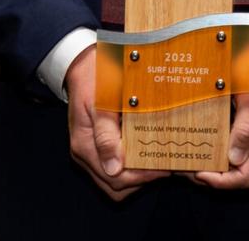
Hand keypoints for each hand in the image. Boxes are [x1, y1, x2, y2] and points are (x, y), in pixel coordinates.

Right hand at [66, 44, 169, 200]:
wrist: (82, 62)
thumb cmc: (94, 77)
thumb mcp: (101, 102)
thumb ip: (106, 135)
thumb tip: (114, 169)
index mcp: (85, 145)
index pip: (115, 178)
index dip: (142, 176)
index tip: (164, 166)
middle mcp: (85, 154)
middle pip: (116, 185)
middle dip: (142, 179)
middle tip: (165, 164)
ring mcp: (91, 151)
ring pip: (115, 180)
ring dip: (138, 174)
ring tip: (159, 159)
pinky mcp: (97, 145)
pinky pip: (114, 166)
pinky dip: (131, 165)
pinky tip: (146, 150)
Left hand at [191, 42, 248, 188]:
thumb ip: (247, 126)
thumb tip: (235, 158)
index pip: (246, 177)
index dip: (221, 182)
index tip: (198, 172)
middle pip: (240, 172)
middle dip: (214, 173)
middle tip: (187, 163)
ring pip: (239, 161)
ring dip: (216, 161)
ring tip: (191, 152)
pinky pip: (240, 146)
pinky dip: (222, 147)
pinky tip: (205, 138)